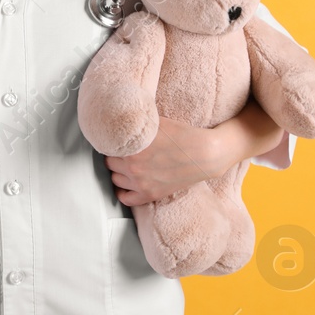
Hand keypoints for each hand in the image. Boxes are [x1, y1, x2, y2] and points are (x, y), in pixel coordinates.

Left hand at [106, 101, 285, 205]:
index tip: (115, 141)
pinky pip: (125, 199)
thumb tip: (119, 116)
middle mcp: (133, 166)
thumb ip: (136, 123)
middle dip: (116, 156)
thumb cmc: (183, 135)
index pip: (107, 146)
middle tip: (124, 152)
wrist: (206, 154)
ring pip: (115, 179)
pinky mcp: (150, 194)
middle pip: (109, 162)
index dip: (112, 142)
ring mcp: (141, 182)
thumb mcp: (156, 122)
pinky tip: (127, 184)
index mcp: (132, 146)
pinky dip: (123, 192)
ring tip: (127, 166)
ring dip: (119, 172)